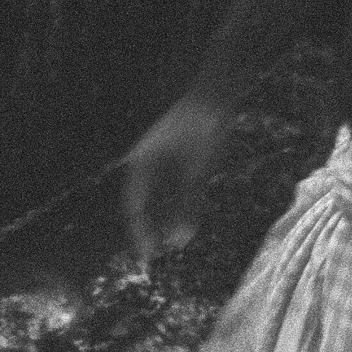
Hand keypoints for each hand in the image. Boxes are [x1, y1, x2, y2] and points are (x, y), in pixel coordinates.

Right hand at [122, 91, 231, 259]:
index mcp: (143, 162)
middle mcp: (149, 162)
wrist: (218, 96)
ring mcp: (164, 158)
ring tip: (175, 243)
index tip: (148, 255)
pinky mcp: (180, 157)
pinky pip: (175, 188)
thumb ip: (189, 206)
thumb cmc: (204, 130)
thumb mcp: (198, 172)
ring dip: (167, 219)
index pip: (134, 205)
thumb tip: (180, 241)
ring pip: (161, 197)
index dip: (139, 231)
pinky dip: (180, 206)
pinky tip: (189, 222)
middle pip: (145, 202)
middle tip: (158, 254)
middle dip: (152, 228)